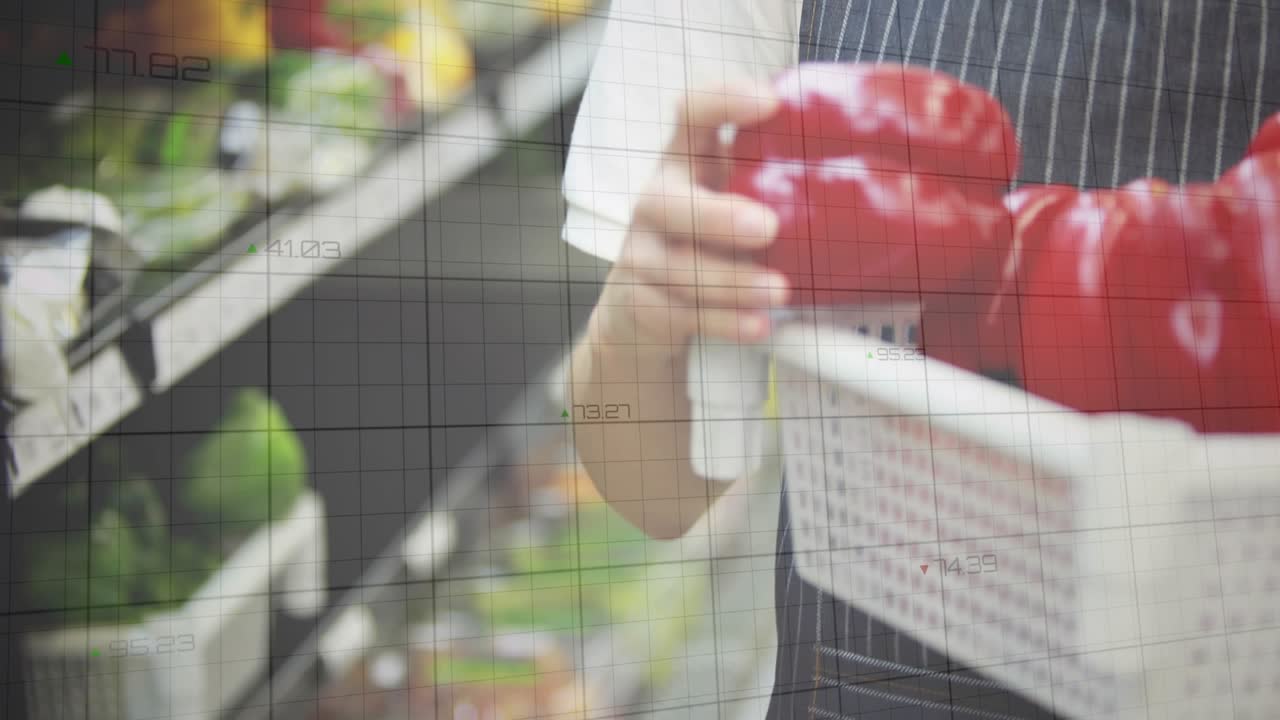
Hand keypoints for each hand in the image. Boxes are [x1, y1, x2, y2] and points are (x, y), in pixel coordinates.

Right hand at [587, 78, 788, 355]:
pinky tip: (759, 325)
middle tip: (768, 228)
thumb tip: (884, 167)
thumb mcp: (736, 199)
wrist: (647, 310)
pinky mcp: (641, 304)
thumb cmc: (709, 243)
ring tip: (779, 291)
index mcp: (685, 161)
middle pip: (667, 201)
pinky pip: (681, 315)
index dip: (724, 101)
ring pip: (679, 268)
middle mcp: (656, 202)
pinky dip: (723, 323)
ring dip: (732, 281)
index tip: (770, 102)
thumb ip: (780, 183)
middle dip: (716, 215)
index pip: (691, 113)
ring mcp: (642, 255)